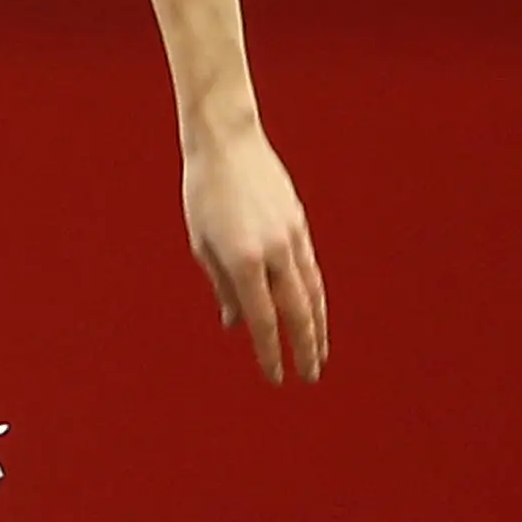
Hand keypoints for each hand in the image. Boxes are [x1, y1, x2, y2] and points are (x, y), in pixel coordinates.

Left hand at [182, 123, 326, 383]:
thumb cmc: (203, 194)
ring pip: (312, 292)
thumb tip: (235, 324)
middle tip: (310, 376)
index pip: (261, 319)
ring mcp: (291, 237)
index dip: (270, 352)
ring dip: (318, 326)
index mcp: (242, 259)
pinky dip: (315, 296)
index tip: (275, 377)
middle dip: (305, 347)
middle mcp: (273, 251)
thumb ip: (223, 286)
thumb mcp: (202, 244)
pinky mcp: (300, 224)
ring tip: (319, 353)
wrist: (227, 143)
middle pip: (297, 311)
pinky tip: (314, 313)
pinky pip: (311, 269)